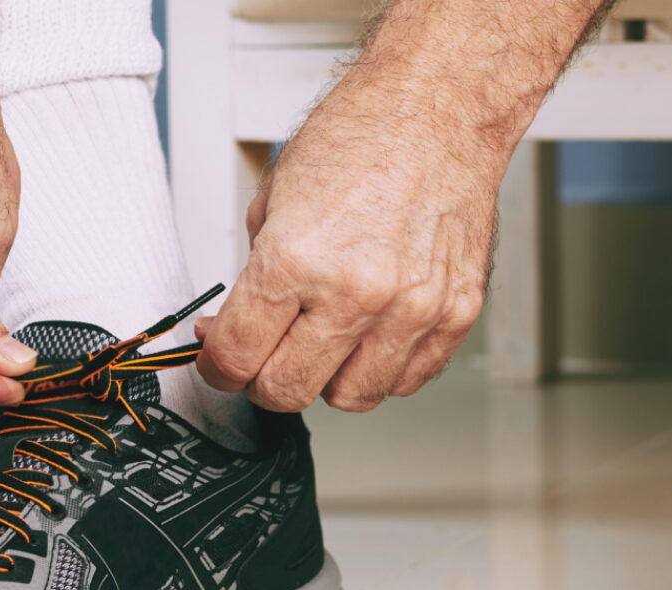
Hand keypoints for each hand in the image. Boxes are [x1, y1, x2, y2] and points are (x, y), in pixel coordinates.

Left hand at [193, 0, 614, 413]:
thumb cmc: (362, 138)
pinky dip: (383, 367)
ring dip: (329, 379)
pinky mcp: (454, 314)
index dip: (217, 367)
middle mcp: (355, 292)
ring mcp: (411, 309)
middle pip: (287, 392)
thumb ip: (256, 275)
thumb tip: (238, 328)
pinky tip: (372, 333)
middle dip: (264, 380)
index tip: (221, 363)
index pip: (236, 358)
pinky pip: (406, 379)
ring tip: (327, 341)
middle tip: (267, 356)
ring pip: (351, 398)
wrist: (438, 109)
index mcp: (297, 259)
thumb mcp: (275, 200)